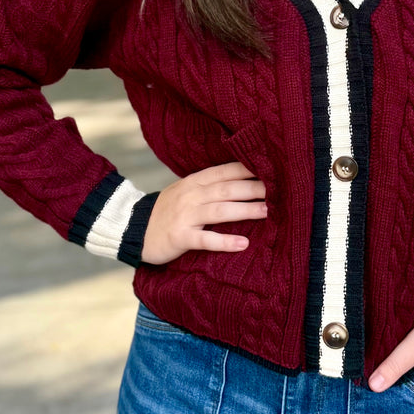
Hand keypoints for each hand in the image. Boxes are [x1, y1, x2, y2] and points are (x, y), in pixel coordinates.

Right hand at [141, 161, 266, 264]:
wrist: (134, 228)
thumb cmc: (168, 210)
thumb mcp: (187, 191)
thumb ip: (210, 186)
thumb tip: (242, 181)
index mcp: (195, 182)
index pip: (226, 171)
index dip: (248, 169)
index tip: (272, 169)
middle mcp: (192, 195)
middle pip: (227, 189)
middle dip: (254, 188)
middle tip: (279, 191)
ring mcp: (185, 216)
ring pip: (220, 210)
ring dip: (245, 210)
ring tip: (268, 212)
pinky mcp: (180, 237)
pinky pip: (205, 239)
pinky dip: (225, 241)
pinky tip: (243, 243)